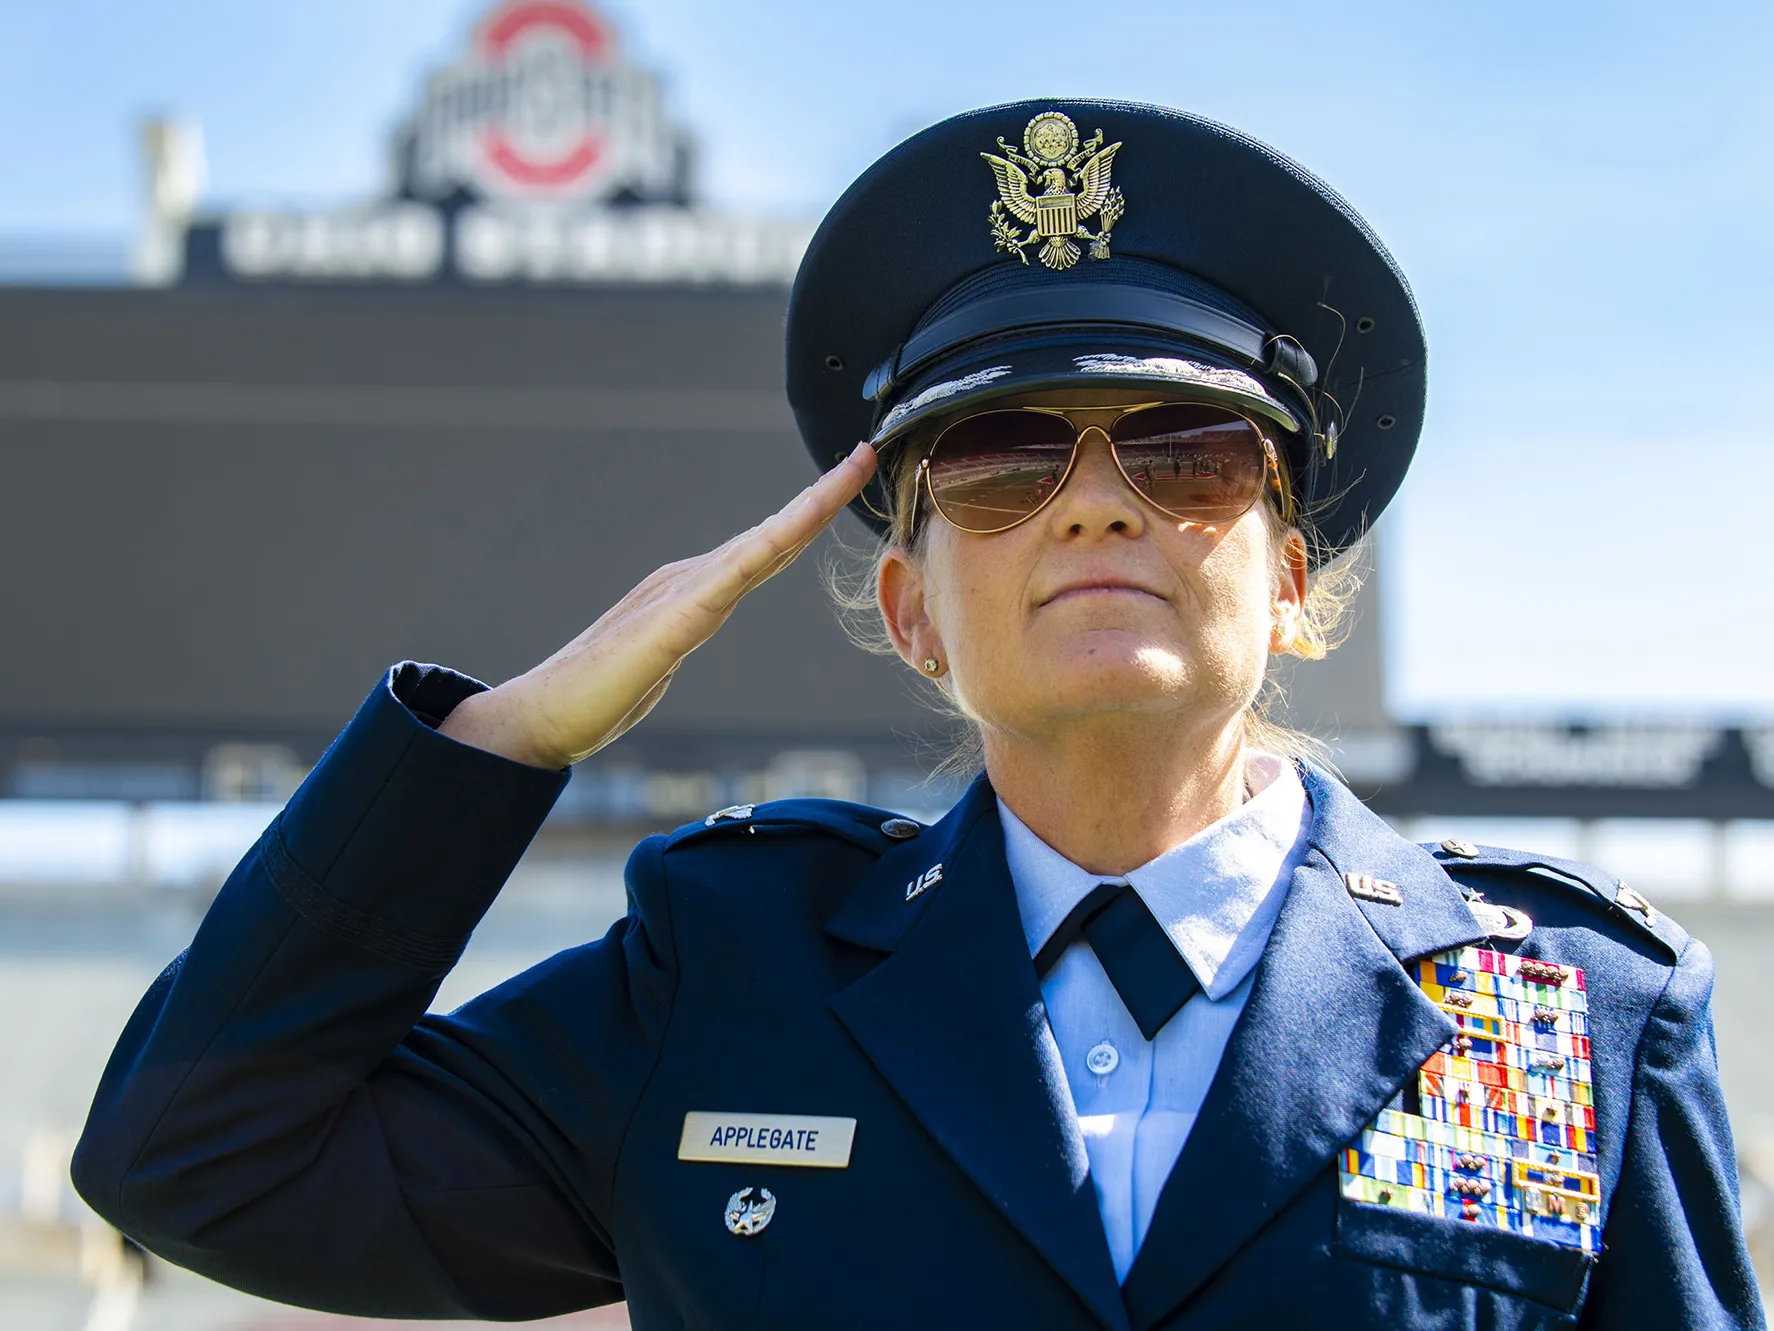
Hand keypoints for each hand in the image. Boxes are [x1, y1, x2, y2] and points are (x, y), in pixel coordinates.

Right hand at [439, 442, 877, 768]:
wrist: (540, 716)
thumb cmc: (595, 696)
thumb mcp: (658, 663)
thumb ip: (680, 637)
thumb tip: (692, 626)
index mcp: (694, 590)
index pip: (767, 547)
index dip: (810, 514)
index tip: (851, 481)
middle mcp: (690, 578)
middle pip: (774, 532)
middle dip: (823, 493)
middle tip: (865, 454)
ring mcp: (680, 594)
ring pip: (761, 543)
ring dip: (809, 508)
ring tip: (849, 473)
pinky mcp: (670, 623)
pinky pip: (729, 580)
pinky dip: (765, 549)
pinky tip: (792, 531)